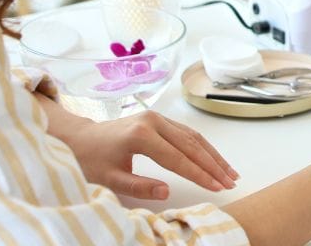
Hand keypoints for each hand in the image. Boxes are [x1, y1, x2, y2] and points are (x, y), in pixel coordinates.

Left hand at [45, 104, 237, 200]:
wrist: (80, 137)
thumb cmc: (92, 160)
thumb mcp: (110, 179)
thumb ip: (139, 186)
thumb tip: (167, 192)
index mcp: (141, 135)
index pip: (177, 158)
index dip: (199, 175)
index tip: (217, 187)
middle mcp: (154, 121)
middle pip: (191, 145)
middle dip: (213, 165)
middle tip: (230, 182)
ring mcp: (158, 118)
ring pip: (193, 137)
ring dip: (213, 155)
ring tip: (230, 172)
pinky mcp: (160, 119)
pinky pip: (187, 133)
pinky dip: (204, 147)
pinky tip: (214, 159)